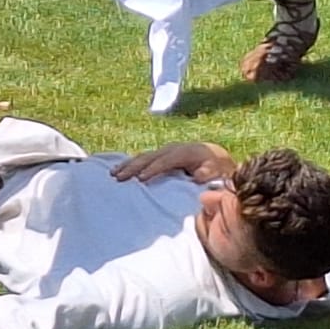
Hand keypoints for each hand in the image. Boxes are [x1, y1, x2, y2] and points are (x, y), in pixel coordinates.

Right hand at [114, 142, 234, 185]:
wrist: (214, 155)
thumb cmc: (216, 166)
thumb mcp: (216, 170)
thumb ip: (207, 173)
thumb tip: (197, 176)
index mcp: (184, 152)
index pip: (165, 161)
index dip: (153, 169)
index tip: (141, 179)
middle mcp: (171, 149)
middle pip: (149, 157)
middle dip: (134, 167)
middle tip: (119, 177)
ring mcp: (163, 151)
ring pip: (142, 157)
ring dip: (127, 165)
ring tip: (113, 174)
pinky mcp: (159, 156)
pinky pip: (142, 159)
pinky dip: (129, 164)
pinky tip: (117, 170)